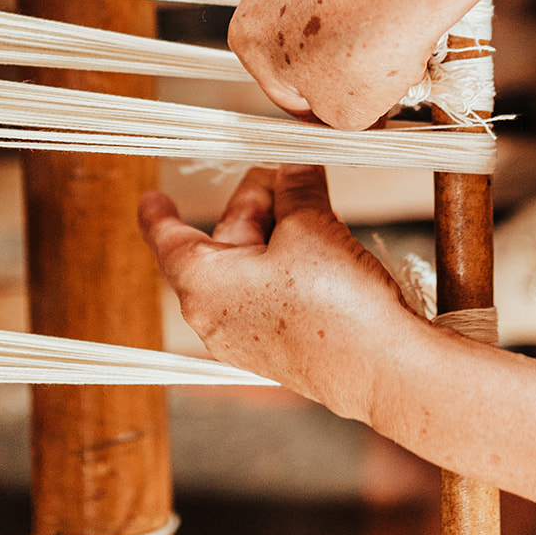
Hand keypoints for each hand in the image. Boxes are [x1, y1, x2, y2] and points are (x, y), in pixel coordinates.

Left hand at [138, 165, 425, 421]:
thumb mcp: (312, 226)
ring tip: (315, 203)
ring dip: (277, 230)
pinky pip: (269, 293)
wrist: (381, 369)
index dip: (161, 213)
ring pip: (249, 266)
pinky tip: (322, 244)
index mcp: (203, 285)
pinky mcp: (278, 348)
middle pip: (222, 242)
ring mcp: (246, 337)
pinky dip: (287, 262)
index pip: (169, 239)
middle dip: (255, 204)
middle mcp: (215, 316)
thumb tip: (293, 165)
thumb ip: (296, 188)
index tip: (154, 197)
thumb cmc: (335, 304)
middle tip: (290, 172)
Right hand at [228, 0, 451, 129]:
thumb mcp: (347, 115)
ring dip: (344, 18)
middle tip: (375, 69)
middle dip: (332, 58)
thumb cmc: (373, 46)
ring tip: (387, 30)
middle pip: (296, 40)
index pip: (284, 89)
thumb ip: (329, 116)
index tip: (352, 105)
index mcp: (248, 42)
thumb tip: (338, 106)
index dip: (322, 105)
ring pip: (316, 1)